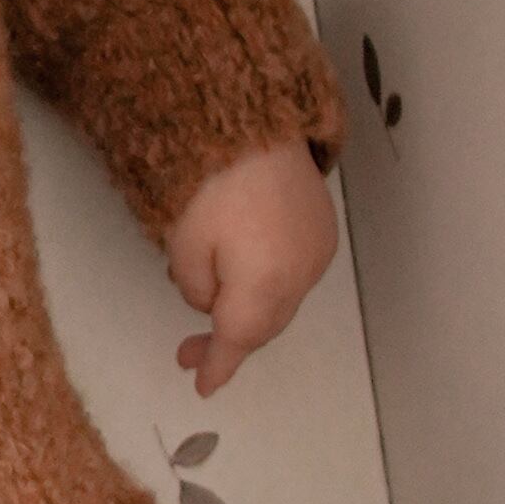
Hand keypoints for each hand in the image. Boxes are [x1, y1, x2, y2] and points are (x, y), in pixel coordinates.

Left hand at [165, 144, 338, 399]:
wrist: (253, 117)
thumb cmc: (210, 178)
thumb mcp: (183, 243)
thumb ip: (195, 288)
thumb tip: (211, 301)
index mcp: (267, 284)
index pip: (238, 338)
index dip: (218, 365)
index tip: (202, 386)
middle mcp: (302, 273)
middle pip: (264, 324)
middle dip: (229, 340)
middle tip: (189, 353)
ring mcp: (318, 248)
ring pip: (280, 301)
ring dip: (249, 313)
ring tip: (210, 311)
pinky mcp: (321, 225)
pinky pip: (293, 274)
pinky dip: (267, 285)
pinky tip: (241, 276)